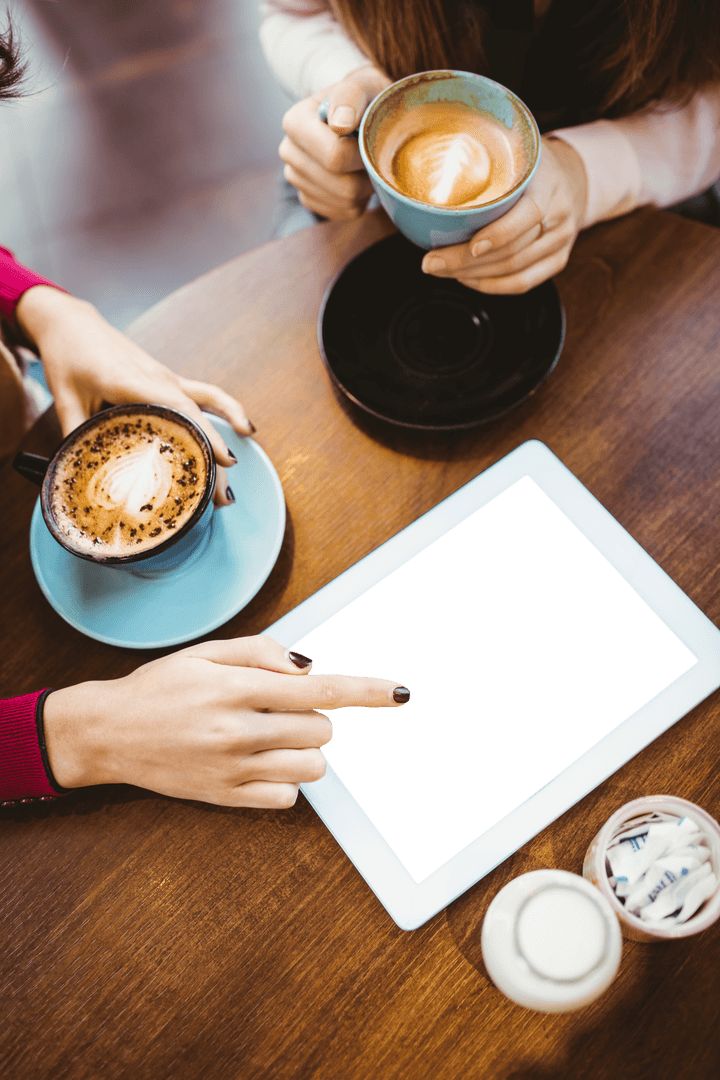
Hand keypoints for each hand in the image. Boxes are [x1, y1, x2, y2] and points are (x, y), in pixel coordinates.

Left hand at [15, 286, 253, 505]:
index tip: (223, 461)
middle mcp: (157, 376)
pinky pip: (204, 393)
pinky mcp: (168, 378)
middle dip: (215, 452)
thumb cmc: (67, 357)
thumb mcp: (64, 399)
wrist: (71, 324)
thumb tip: (83, 472)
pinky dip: (224, 409)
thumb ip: (76, 435)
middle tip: (222, 494)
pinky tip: (242, 428)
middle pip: (197, 413)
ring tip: (238, 464)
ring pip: (207, 401)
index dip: (203, 434)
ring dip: (227, 428)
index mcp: (131, 380)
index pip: (177, 407)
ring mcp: (166, 376)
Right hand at [43, 635, 409, 807]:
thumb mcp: (207, 652)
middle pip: (322, 731)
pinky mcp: (225, 799)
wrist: (110, 732)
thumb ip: (263, 653)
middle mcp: (238, 731)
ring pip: (312, 768)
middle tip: (276, 709)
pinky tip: (257, 762)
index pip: (320, 690)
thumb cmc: (162, 686)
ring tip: (269, 736)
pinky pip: (286, 798)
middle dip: (311, 716)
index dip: (366, 691)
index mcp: (236, 688)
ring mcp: (232, 770)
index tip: (399, 694)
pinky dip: (284, 780)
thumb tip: (311, 668)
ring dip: (303, 750)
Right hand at [280, 64, 390, 219]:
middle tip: (375, 154)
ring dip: (366, 187)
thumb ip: (350, 97)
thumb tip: (340, 124)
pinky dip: (360, 199)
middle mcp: (289, 153)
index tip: (375, 140)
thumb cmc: (361, 98)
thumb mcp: (361, 86)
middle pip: (342, 186)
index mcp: (295, 123)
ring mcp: (296, 179)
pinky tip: (358, 175)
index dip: (363, 154)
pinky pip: (344, 212)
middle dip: (366, 174)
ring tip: (365, 162)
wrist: (354, 113)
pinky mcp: (309, 199)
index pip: (335, 157)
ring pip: (345, 202)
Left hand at [421, 138, 587, 293]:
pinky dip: (491, 286)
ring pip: (513, 271)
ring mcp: (560, 243)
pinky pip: (522, 284)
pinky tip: (467, 279)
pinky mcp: (557, 261)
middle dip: (465, 261)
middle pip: (512, 251)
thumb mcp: (518, 152)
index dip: (499, 234)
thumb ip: (488, 160)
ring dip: (472, 276)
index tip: (470, 244)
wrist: (575, 177)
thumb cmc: (534, 166)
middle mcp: (559, 217)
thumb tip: (436, 170)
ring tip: (442, 271)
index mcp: (549, 185)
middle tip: (431, 263)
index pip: (530, 215)